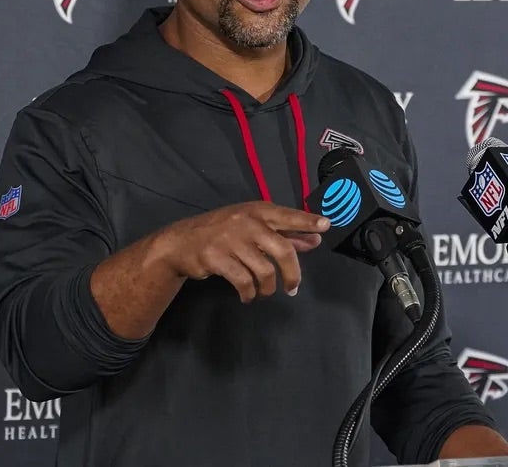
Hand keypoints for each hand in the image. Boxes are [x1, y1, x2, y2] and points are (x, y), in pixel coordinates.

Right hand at [160, 201, 328, 302]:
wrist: (181, 242)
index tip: (326, 226)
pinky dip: (249, 293)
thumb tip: (314, 239)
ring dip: (267, 288)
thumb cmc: (223, 232)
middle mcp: (247, 222)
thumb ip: (284, 233)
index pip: (288, 216)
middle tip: (293, 288)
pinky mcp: (216, 257)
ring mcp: (231, 239)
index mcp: (258, 211)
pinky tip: (248, 295)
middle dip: (292, 273)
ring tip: (263, 292)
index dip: (307, 221)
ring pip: (264, 270)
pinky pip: (243, 281)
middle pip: (282, 249)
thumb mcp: (253, 227)